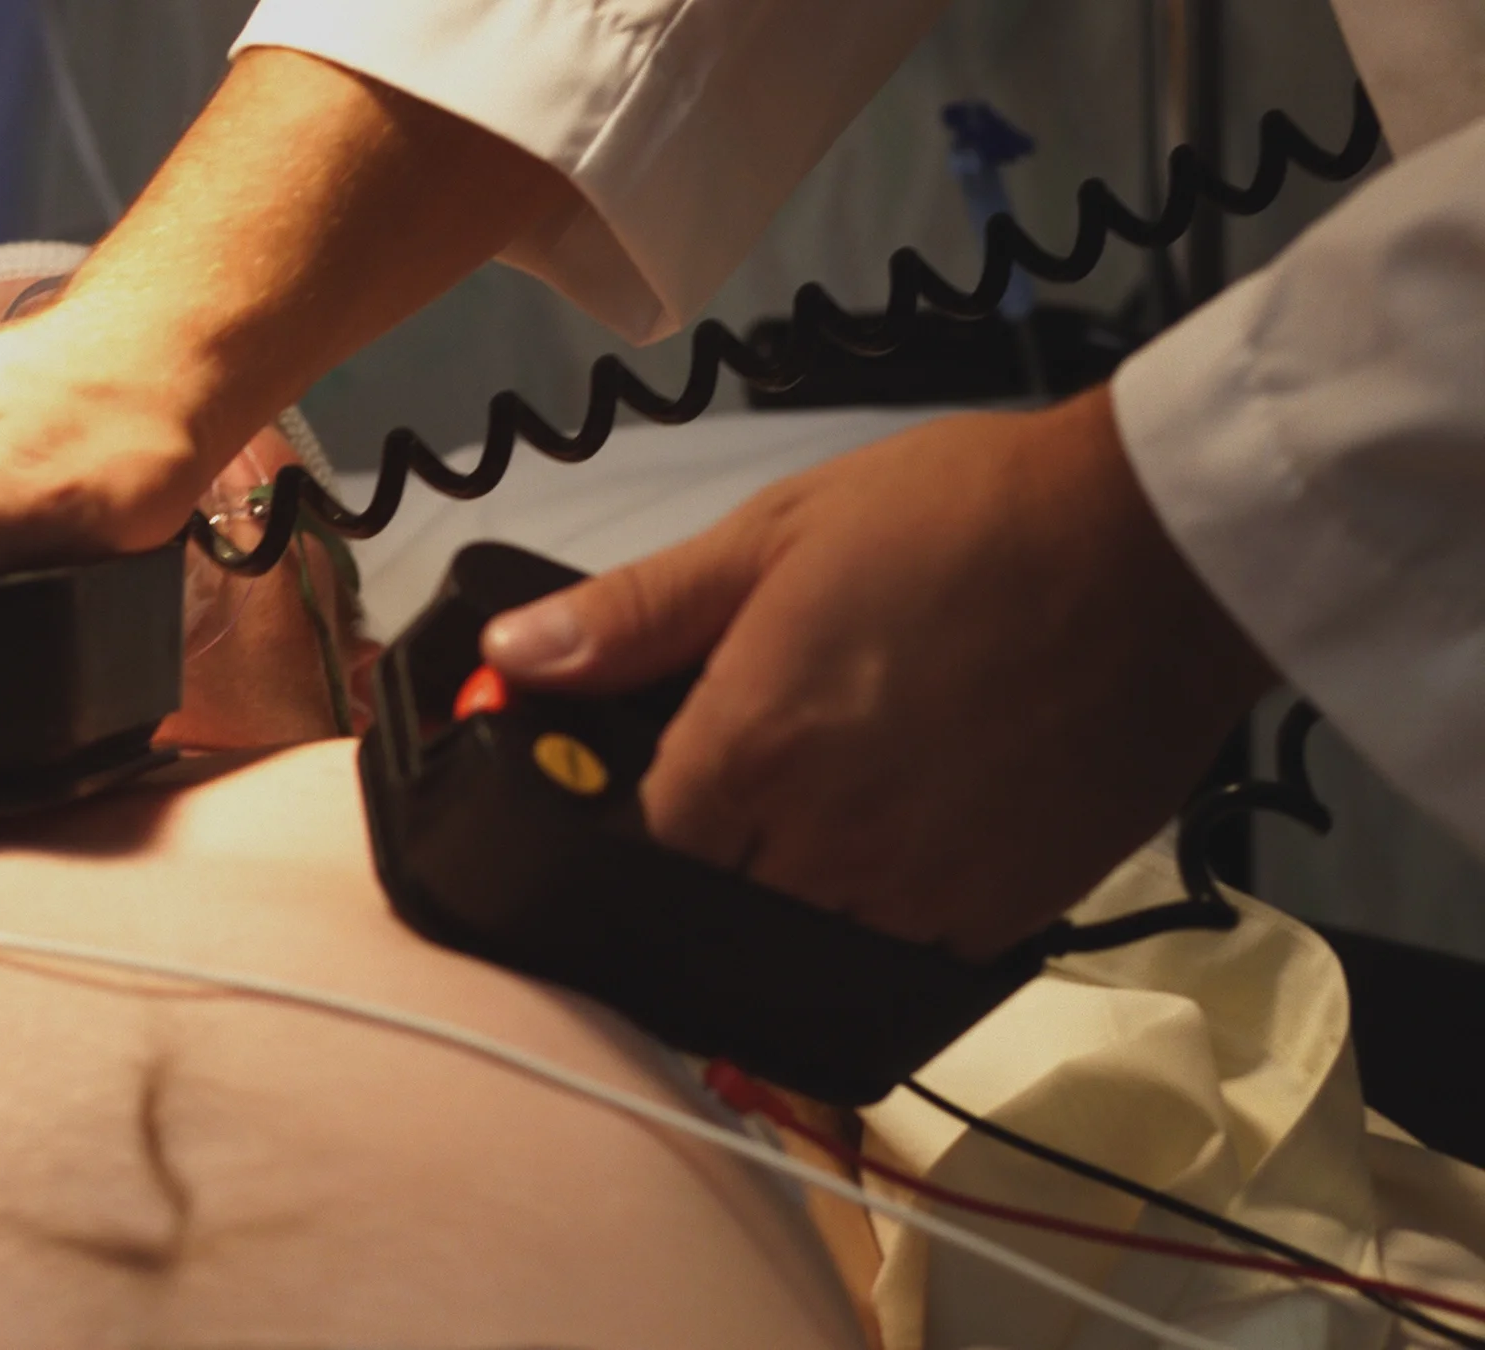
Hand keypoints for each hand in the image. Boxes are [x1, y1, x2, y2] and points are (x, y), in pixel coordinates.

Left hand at [481, 388, 1275, 958]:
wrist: (1159, 545)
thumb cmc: (964, 517)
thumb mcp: (773, 535)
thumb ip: (634, 614)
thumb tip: (515, 657)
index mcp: (751, 751)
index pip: (635, 845)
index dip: (634, 810)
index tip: (657, 768)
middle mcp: (826, 843)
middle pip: (713, 902)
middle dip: (713, 845)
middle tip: (758, 761)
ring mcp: (919, 893)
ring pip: (806, 940)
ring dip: (796, 884)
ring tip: (839, 783)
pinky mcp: (1005, 914)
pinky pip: (908, 955)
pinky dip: (887, 908)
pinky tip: (908, 823)